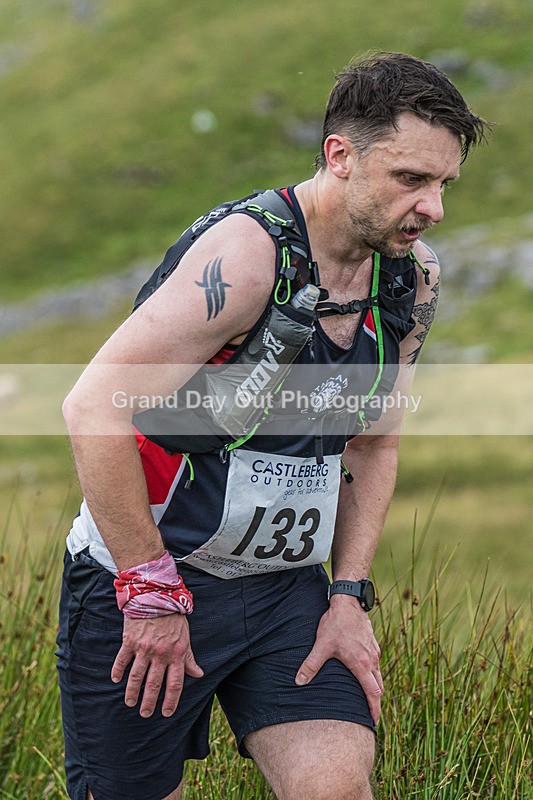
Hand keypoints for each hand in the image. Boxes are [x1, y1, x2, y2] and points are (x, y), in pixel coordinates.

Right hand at [111, 613, 203, 717]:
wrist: (157, 595)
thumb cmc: (174, 618)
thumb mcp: (186, 638)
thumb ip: (190, 658)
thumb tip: (199, 674)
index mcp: (176, 653)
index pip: (175, 683)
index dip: (171, 700)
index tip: (166, 713)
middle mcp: (160, 653)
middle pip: (154, 684)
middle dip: (149, 702)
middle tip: (145, 714)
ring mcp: (144, 648)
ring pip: (136, 676)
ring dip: (132, 692)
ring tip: (130, 703)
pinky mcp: (130, 641)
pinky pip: (122, 660)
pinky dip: (118, 671)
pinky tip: (116, 680)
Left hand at [295, 595, 382, 723]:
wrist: (348, 602)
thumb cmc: (336, 623)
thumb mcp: (321, 645)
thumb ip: (311, 665)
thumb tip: (298, 682)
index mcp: (362, 664)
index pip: (373, 693)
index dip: (374, 709)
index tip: (374, 721)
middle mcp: (372, 660)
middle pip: (379, 687)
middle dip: (375, 701)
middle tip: (371, 714)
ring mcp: (374, 651)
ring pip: (378, 675)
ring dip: (374, 687)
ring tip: (367, 697)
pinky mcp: (373, 643)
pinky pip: (376, 663)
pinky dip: (373, 673)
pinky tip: (364, 672)